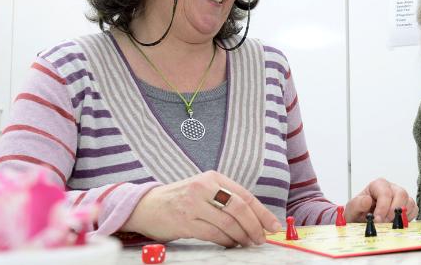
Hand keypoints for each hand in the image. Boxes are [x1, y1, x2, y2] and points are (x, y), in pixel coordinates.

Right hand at [121, 170, 280, 246]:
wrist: (146, 206)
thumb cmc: (181, 199)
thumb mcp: (204, 190)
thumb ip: (227, 199)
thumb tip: (257, 218)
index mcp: (213, 177)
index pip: (245, 196)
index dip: (262, 213)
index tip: (273, 226)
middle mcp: (203, 187)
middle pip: (239, 209)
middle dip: (255, 226)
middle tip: (261, 238)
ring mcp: (193, 204)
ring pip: (228, 223)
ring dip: (241, 236)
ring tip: (247, 242)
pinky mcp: (184, 221)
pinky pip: (213, 234)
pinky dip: (226, 241)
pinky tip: (231, 244)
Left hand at [344, 178, 417, 222]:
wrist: (361, 221)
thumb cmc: (358, 213)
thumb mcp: (352, 209)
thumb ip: (357, 204)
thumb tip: (367, 200)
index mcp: (378, 185)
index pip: (385, 192)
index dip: (383, 207)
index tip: (378, 220)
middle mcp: (391, 188)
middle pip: (401, 194)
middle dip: (393, 211)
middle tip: (384, 223)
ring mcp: (400, 196)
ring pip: (409, 202)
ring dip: (400, 216)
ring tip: (388, 223)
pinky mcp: (407, 205)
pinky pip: (414, 210)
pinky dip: (407, 218)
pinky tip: (396, 222)